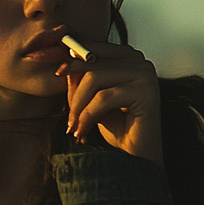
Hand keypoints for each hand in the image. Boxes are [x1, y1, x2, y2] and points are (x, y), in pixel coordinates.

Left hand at [55, 40, 163, 165]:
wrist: (135, 156)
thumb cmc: (117, 126)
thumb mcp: (93, 96)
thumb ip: (82, 77)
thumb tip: (63, 64)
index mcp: (127, 56)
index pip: (92, 48)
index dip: (73, 60)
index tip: (57, 74)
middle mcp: (139, 60)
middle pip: (91, 63)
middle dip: (74, 91)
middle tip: (69, 116)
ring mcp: (145, 74)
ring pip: (94, 78)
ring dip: (78, 106)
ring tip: (74, 126)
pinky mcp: (146, 91)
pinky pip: (103, 98)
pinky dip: (88, 116)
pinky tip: (83, 130)